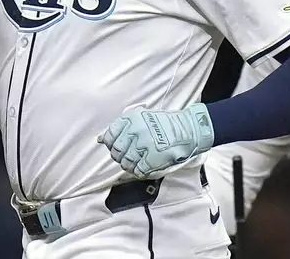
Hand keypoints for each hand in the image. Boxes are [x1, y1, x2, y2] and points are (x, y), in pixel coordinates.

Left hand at [98, 104, 214, 178]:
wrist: (188, 129)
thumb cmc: (164, 123)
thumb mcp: (141, 118)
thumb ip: (121, 128)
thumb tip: (100, 139)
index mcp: (131, 119)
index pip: (109, 136)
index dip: (112, 145)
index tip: (118, 147)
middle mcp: (135, 130)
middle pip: (116, 151)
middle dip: (121, 157)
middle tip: (130, 156)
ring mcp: (143, 144)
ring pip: (126, 162)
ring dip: (130, 166)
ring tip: (138, 162)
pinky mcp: (153, 157)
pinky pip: (138, 170)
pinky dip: (140, 171)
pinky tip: (145, 168)